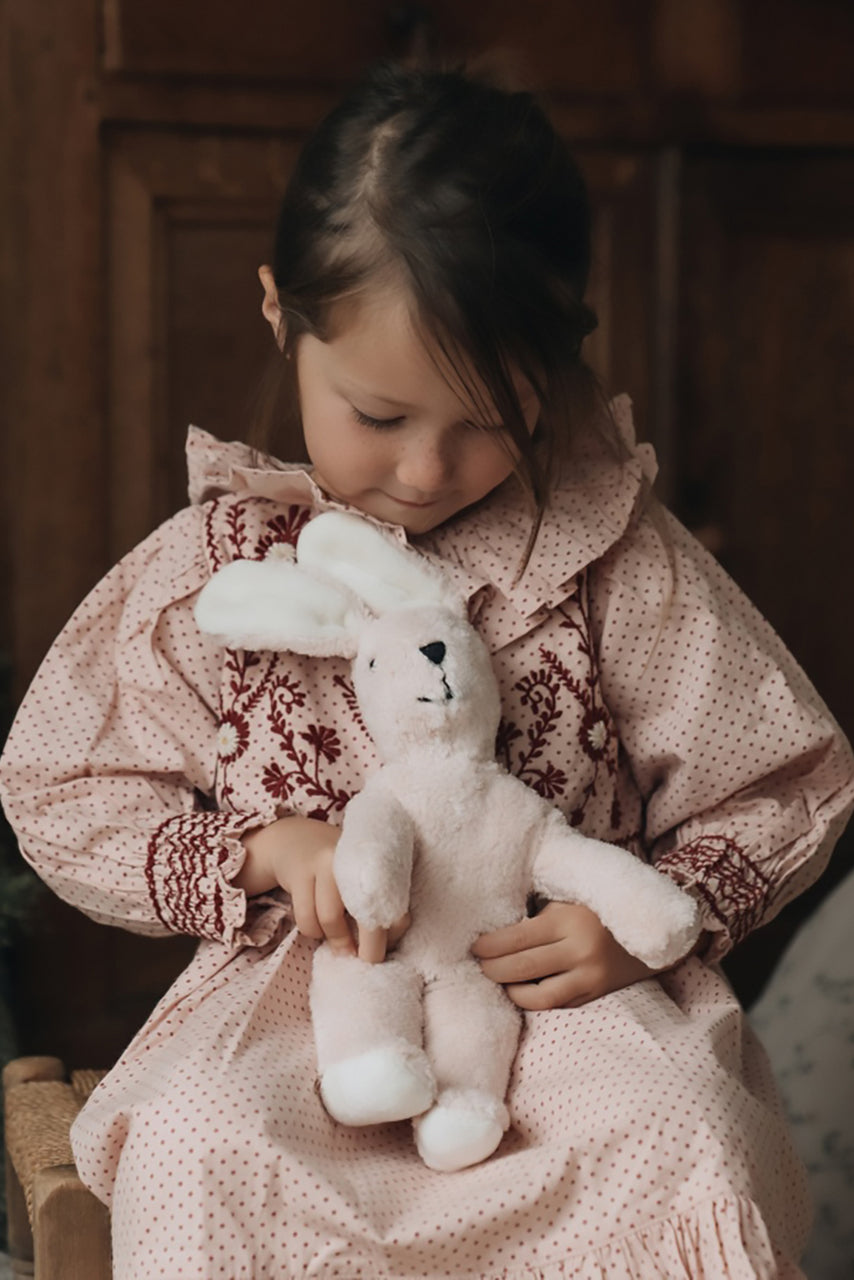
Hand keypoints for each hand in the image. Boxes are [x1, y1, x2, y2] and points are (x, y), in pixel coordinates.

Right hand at [238, 817, 410, 961]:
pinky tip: (318, 927)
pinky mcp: (301, 872)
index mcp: (379, 862)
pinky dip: (313, 932)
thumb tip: (385, 946)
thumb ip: (377, 904)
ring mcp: (326, 863)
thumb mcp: (362, 877)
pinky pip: (307, 919)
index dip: (394, 933)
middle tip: (367, 960)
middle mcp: (356, 860)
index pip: (397, 906)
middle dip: (370, 948)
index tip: (387, 945)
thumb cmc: (339, 868)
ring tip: (339, 942)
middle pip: (368, 915)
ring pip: (331, 920)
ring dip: (336, 940)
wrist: (296, 839)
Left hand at [471, 901, 657, 1009]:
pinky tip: (521, 990)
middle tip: (478, 964)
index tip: (474, 946)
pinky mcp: (595, 995)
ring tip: (499, 980)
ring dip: (511, 991)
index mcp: (569, 921)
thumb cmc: (599, 909)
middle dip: (492, 969)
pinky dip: (534, 1000)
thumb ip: (538, 915)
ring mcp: (589, 978)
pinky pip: (557, 1004)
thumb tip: (495, 929)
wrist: (652, 931)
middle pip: (522, 968)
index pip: (516, 938)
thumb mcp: (568, 900)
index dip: (489, 946)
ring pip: (538, 996)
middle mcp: (579, 952)